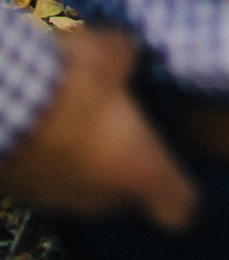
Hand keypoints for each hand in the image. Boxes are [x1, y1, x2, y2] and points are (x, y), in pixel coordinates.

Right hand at [0, 29, 196, 228]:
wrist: (2, 105)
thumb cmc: (73, 81)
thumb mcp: (114, 51)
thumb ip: (129, 58)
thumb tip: (130, 52)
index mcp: (141, 169)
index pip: (178, 208)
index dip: (180, 191)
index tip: (173, 168)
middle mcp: (103, 199)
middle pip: (128, 197)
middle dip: (126, 165)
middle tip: (121, 128)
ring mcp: (61, 202)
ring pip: (87, 193)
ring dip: (86, 167)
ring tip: (78, 124)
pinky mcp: (24, 196)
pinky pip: (50, 184)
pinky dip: (52, 164)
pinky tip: (46, 129)